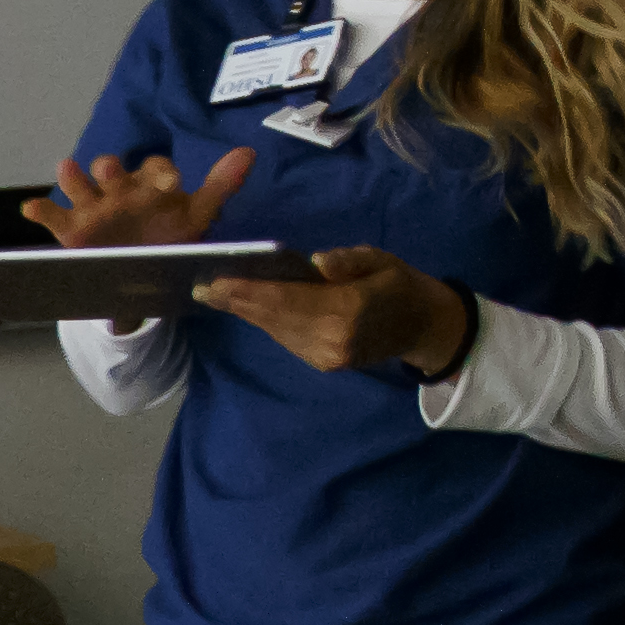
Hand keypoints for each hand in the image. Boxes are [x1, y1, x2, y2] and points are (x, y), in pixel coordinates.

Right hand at [24, 147, 249, 250]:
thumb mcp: (196, 216)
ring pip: (78, 185)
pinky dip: (40, 211)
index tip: (170, 183)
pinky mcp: (71, 231)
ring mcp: (93, 210)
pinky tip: (32, 208)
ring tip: (68, 170)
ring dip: (72, 178)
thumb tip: (249, 151)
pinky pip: (51, 216)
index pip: (153, 169)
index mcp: (149, 186)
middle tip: (111, 171)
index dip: (160, 172)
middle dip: (110, 169)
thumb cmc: (169, 239)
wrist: (142, 278)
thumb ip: (220, 185)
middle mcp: (118, 191)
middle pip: (110, 170)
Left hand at [197, 247, 471, 380]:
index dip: (246, 292)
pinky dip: (265, 320)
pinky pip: (285, 337)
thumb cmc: (400, 284)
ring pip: (274, 329)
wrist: (424, 326)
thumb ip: (350, 261)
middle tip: (201, 285)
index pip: (285, 299)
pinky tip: (246, 305)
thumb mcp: (382, 261)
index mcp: (347, 310)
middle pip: (272, 317)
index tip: (212, 282)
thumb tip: (316, 262)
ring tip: (215, 292)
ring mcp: (326, 356)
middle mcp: (331, 339)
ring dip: (245, 311)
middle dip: (235, 301)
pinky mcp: (323, 363)